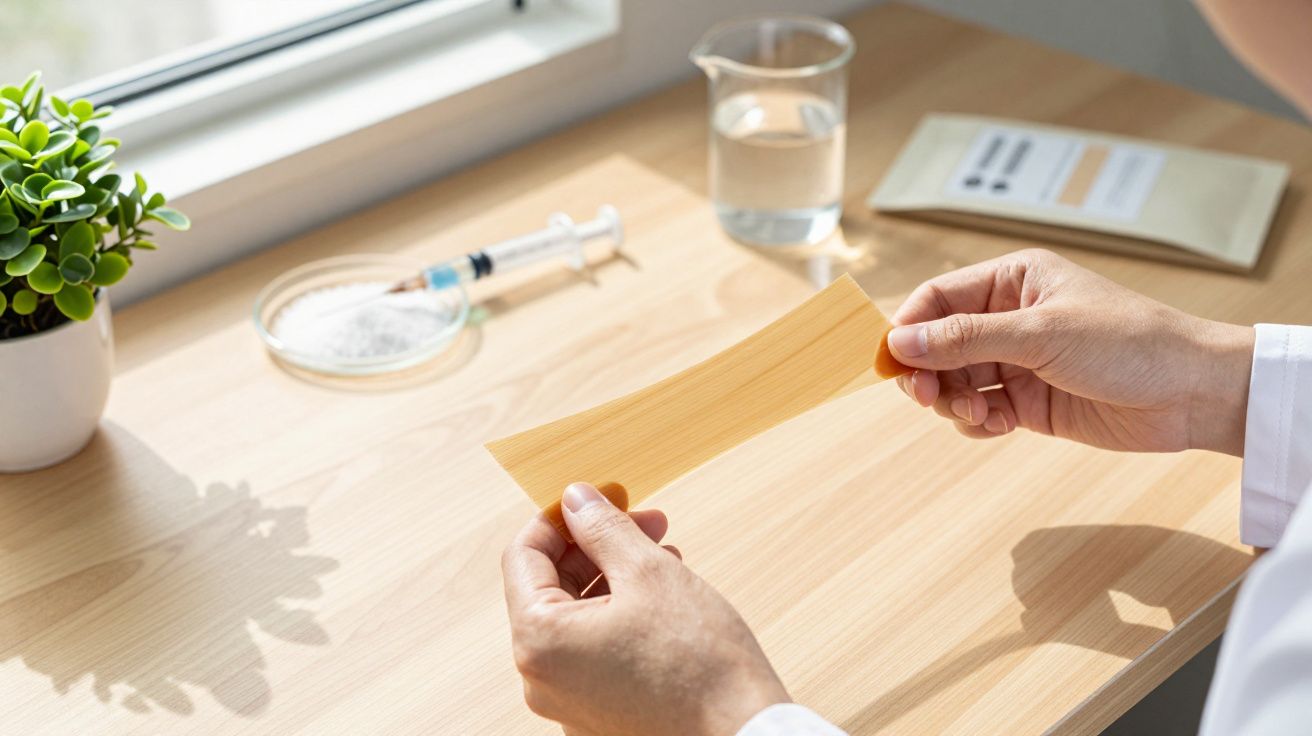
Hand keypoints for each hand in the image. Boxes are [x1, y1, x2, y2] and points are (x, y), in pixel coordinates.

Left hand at [502, 482, 788, 735]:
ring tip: (665, 554)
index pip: (524, 555)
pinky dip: (621, 615)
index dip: (563, 517)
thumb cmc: (700, 661)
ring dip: (614, 576)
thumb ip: (603, 528)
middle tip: (646, 519)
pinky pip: (594, 650)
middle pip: (550, 586)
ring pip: (576, 618)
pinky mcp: (597, 716)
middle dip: (596, 545)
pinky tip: (664, 597)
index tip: (602, 496)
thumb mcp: (650, 572)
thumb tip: (576, 498)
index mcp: (538, 640)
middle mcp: (540, 679)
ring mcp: (567, 703)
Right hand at [887, 249, 1253, 454]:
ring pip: (956, 381)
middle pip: (938, 345)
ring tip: (978, 413)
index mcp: (1013, 281)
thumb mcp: (1041, 334)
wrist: (1194, 394)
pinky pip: (981, 411)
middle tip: (927, 398)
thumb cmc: (1130, 343)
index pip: (938, 299)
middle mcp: (1011, 318)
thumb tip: (900, 341)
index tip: (892, 362)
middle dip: (928, 373)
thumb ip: (965, 339)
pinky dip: (978, 422)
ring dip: (954, 401)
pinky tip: (996, 425)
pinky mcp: (1031, 402)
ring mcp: (1020, 362)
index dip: (908, 328)